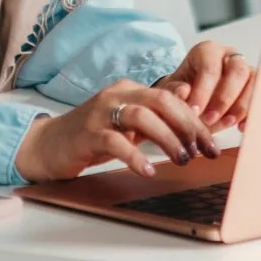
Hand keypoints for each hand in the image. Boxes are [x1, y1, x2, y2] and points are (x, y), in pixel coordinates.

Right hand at [14, 79, 220, 182]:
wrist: (48, 145)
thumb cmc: (92, 135)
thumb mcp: (127, 122)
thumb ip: (154, 111)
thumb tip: (187, 95)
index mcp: (128, 90)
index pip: (170, 98)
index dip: (195, 120)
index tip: (212, 144)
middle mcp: (115, 96)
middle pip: (160, 102)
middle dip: (187, 126)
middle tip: (204, 152)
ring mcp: (99, 114)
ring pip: (141, 117)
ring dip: (167, 139)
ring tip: (183, 160)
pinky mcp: (86, 134)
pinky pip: (115, 142)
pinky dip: (135, 156)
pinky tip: (149, 170)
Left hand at [152, 41, 255, 130]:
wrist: (191, 101)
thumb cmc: (182, 92)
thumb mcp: (170, 91)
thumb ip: (174, 91)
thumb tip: (184, 92)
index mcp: (207, 51)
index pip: (210, 67)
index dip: (203, 91)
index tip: (194, 112)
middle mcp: (230, 56)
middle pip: (237, 71)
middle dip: (224, 98)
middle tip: (209, 120)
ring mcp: (246, 70)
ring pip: (254, 81)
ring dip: (241, 106)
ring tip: (227, 124)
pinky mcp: (256, 86)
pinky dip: (253, 113)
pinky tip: (241, 128)